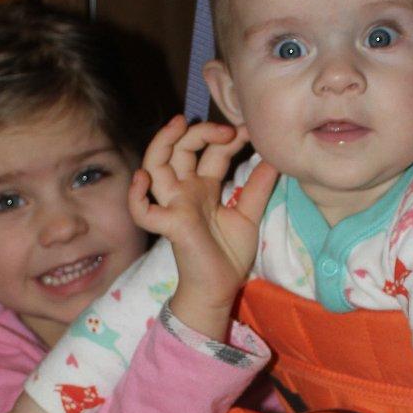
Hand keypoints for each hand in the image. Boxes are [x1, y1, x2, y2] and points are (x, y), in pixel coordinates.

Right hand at [128, 115, 276, 339]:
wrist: (221, 288)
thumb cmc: (229, 254)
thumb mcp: (248, 215)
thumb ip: (258, 187)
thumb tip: (274, 158)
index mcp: (203, 187)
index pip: (208, 152)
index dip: (226, 139)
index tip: (248, 131)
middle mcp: (185, 191)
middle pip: (180, 150)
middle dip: (198, 132)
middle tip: (225, 129)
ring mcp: (174, 206)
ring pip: (155, 166)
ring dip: (162, 143)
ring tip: (178, 125)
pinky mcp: (169, 225)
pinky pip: (142, 211)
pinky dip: (137, 196)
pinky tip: (143, 179)